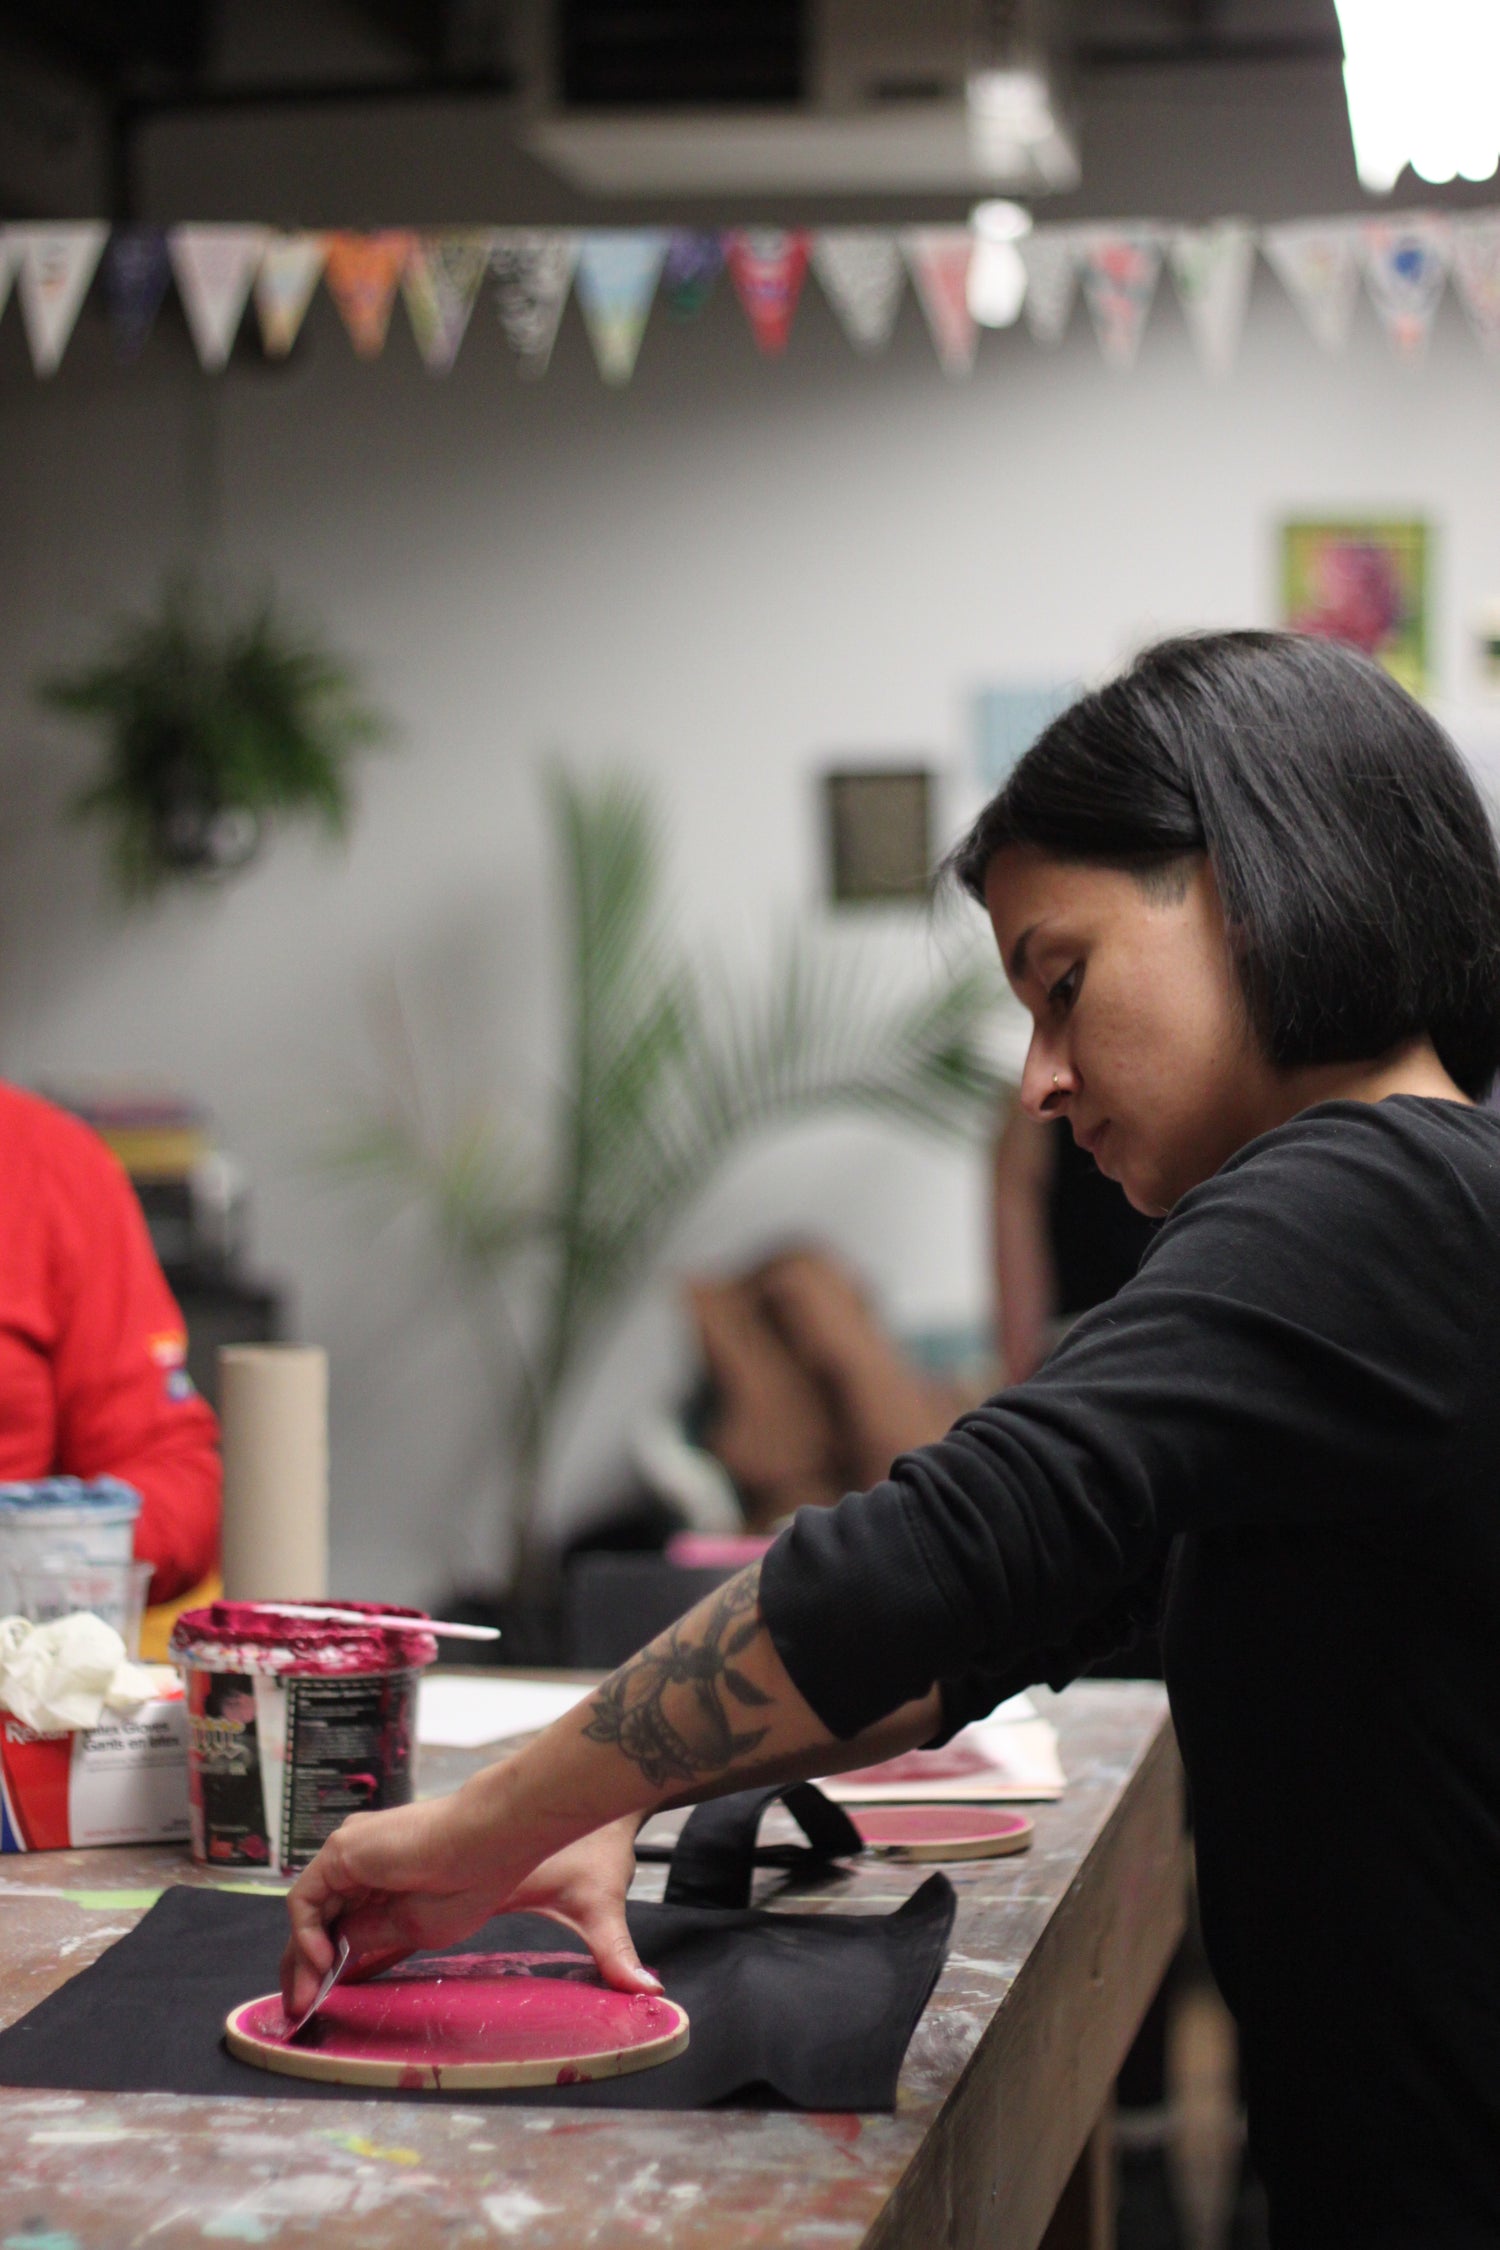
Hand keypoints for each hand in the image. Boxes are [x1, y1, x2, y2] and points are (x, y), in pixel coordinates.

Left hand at [279, 1787, 658, 2018]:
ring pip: (307, 1912)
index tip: (329, 2005)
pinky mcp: (352, 1848)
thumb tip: (643, 1991)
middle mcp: (380, 1868)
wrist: (528, 1821)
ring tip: (306, 2001)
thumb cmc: (538, 1859)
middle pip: (323, 1923)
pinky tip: (326, 1965)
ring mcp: (363, 1854)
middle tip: (302, 2013)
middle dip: (307, 1971)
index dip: (342, 1969)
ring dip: (298, 1960)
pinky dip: (305, 1933)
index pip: (360, 1934)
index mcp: (412, 1889)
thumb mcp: (525, 1928)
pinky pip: (307, 1898)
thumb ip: (536, 1962)